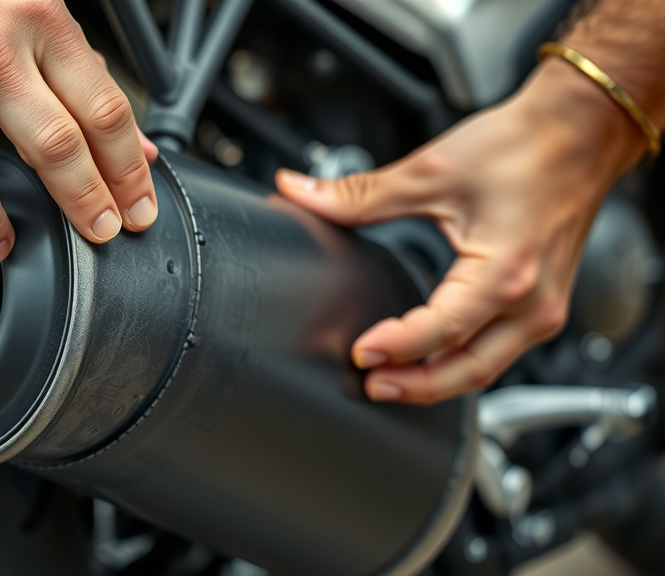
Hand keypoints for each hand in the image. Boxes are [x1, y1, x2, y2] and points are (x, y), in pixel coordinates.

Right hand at [0, 0, 158, 260]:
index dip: (129, 172)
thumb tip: (136, 146)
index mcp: (37, 19)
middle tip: (99, 232)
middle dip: (88, 205)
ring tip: (2, 243)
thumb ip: (83, 76)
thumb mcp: (31, 10)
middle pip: (57, 151)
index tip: (137, 207)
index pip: (104, 111)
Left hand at [277, 58, 646, 403]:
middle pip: (467, 371)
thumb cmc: (525, 146)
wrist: (582, 129)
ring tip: (389, 378)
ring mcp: (544, 308)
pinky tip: (427, 358)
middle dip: (414, 386)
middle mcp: (533, 302)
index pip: (440, 332)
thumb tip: (301, 194)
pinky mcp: (543, 303)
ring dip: (436, 381)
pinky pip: (498, 350)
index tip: (358, 352)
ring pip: (484, 368)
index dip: (395, 347)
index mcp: (506, 273)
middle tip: (369, 385)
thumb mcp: (430, 170)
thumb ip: (358, 194)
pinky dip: (459, 362)